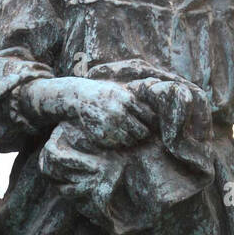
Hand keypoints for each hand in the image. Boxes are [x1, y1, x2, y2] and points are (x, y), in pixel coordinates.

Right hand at [21, 77, 155, 148]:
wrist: (78, 97)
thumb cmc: (102, 92)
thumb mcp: (120, 90)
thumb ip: (136, 99)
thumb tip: (155, 111)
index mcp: (127, 100)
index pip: (149, 117)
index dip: (151, 122)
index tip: (149, 123)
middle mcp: (119, 113)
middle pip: (142, 132)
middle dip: (142, 133)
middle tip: (140, 131)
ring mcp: (109, 125)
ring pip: (130, 140)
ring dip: (131, 139)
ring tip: (127, 133)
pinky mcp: (101, 135)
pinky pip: (117, 144)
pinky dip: (119, 142)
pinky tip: (116, 135)